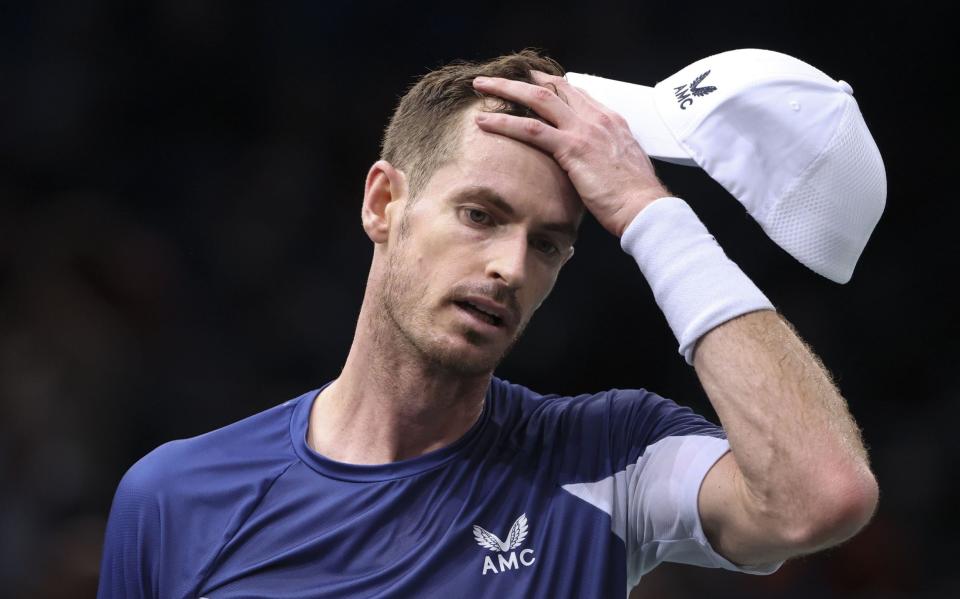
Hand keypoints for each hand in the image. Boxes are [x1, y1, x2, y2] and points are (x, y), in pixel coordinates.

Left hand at [472, 71, 670, 237]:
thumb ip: (604, 154)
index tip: (529, 82)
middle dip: (522, 79)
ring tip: (480, 87)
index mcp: (610, 120)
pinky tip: (484, 122)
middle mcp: (597, 118)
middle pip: (554, 87)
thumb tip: (589, 162)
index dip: (549, 84)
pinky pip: (531, 129)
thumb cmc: (634, 196)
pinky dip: (504, 123)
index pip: (575, 92)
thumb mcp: (620, 164)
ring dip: (505, 90)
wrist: (645, 207)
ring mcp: (584, 130)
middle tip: (496, 78)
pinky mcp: (572, 148)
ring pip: (538, 99)